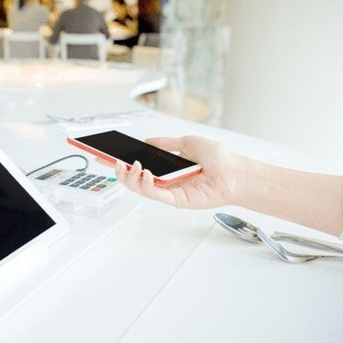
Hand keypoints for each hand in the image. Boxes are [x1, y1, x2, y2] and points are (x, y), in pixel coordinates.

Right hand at [114, 136, 244, 208]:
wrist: (237, 172)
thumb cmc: (219, 159)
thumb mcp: (188, 142)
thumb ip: (166, 144)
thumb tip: (147, 141)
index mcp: (167, 168)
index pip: (139, 166)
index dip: (121, 162)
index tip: (105, 155)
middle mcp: (166, 182)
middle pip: (134, 180)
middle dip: (119, 171)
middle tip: (112, 161)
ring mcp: (170, 192)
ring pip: (140, 189)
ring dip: (130, 177)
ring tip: (132, 165)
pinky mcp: (176, 201)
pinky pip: (155, 195)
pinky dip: (146, 184)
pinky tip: (145, 172)